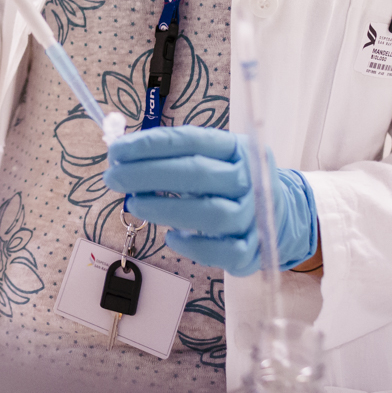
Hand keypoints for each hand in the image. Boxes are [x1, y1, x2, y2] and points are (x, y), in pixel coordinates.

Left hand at [103, 125, 317, 276]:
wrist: (277, 213)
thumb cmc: (227, 182)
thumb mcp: (211, 157)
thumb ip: (173, 155)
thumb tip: (121, 155)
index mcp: (237, 148)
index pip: (191, 140)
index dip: (150, 144)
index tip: (117, 150)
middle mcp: (250, 178)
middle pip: (198, 174)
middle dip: (148, 174)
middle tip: (114, 177)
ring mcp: (255, 215)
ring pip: (212, 213)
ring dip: (167, 209)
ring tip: (136, 204)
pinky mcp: (253, 249)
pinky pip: (224, 251)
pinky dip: (194, 246)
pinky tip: (172, 237)